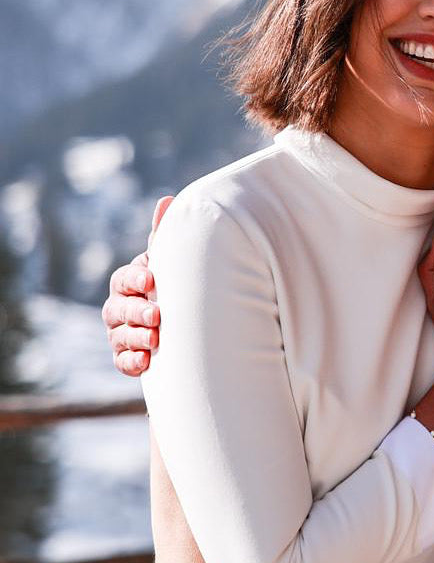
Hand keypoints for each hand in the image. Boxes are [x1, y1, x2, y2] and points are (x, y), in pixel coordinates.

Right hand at [102, 195, 171, 375]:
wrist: (186, 324)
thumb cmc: (173, 285)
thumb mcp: (170, 263)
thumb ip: (165, 237)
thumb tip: (167, 199)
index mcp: (129, 282)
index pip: (123, 279)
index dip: (135, 280)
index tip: (151, 281)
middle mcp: (119, 307)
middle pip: (117, 309)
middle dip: (136, 312)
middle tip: (156, 315)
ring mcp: (120, 333)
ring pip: (119, 336)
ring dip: (135, 337)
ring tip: (155, 339)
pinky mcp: (128, 357)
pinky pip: (122, 362)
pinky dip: (132, 362)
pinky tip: (145, 361)